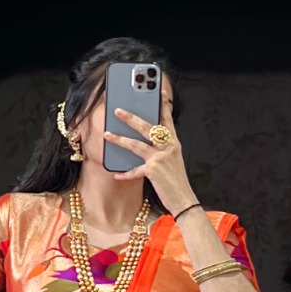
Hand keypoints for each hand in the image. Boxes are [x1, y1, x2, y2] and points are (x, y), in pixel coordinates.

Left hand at [103, 93, 194, 214]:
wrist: (184, 200)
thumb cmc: (176, 182)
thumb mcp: (173, 161)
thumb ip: (162, 149)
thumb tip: (146, 142)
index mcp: (173, 143)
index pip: (167, 119)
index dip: (163, 105)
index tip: (158, 91)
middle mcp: (167, 147)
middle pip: (146, 127)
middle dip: (130, 118)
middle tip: (118, 110)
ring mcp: (160, 158)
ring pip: (136, 144)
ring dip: (119, 139)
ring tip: (107, 134)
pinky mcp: (153, 171)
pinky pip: (134, 170)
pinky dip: (125, 173)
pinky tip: (116, 174)